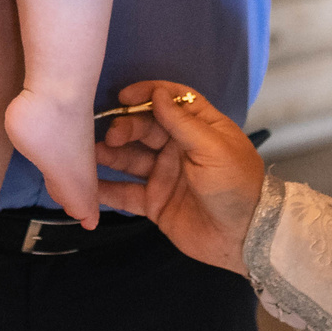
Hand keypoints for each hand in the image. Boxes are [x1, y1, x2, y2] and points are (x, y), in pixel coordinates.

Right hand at [94, 82, 263, 273]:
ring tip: (90, 155)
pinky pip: (125, 192)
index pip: (170, 100)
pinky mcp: (154, 202)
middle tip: (110, 136)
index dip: (146, 94)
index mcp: (199, 128)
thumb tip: (156, 92)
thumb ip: (182, 122)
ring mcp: (164, 175)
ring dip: (109, 155)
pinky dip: (105, 189)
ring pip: (130, 158)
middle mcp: (178, 148)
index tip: (124, 97)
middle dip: (124, 128)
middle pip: (144, 128)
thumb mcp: (214, 148)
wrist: (244, 238)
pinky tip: (86, 186)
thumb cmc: (236, 186)